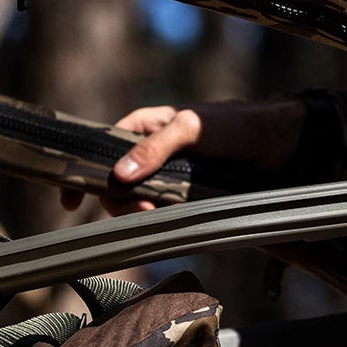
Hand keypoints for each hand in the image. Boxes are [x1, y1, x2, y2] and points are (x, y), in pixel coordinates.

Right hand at [60, 99, 305, 215]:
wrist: (274, 143)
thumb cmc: (231, 124)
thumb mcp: (190, 128)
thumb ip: (155, 148)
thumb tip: (120, 174)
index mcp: (142, 126)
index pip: (99, 151)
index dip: (83, 176)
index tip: (71, 201)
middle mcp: (148, 152)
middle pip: (115, 184)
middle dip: (120, 200)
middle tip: (143, 209)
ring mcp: (165, 175)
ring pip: (135, 200)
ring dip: (138, 212)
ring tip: (157, 214)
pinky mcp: (183, 194)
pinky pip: (160, 211)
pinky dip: (157, 219)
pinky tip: (164, 221)